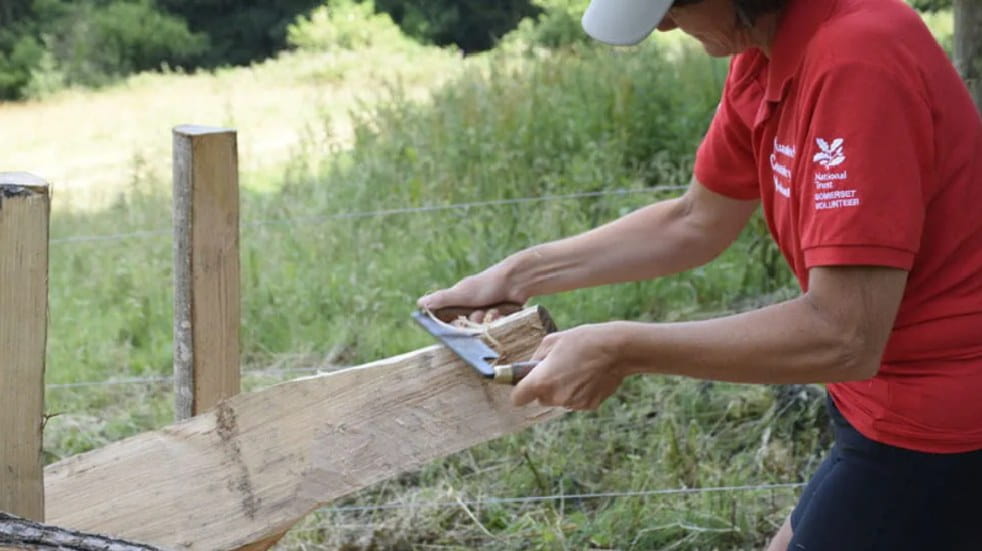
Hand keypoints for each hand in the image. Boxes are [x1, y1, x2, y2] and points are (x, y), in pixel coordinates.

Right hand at [417, 263, 525, 323]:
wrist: (517, 282)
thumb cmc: (487, 284)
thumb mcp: (462, 293)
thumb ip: (442, 299)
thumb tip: (419, 303)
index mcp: (457, 303)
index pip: (447, 323)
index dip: (453, 327)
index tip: (460, 324)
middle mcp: (469, 310)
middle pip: (465, 330)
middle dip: (474, 323)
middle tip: (480, 314)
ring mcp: (484, 315)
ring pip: (481, 331)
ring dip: (487, 322)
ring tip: (494, 311)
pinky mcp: (497, 319)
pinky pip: (494, 329)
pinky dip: (498, 322)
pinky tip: (502, 313)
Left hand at [512, 323, 630, 409]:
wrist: (617, 349)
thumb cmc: (582, 341)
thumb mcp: (551, 341)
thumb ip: (535, 359)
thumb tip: (529, 369)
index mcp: (541, 381)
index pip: (517, 399)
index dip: (520, 391)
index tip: (524, 383)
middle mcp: (555, 397)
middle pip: (540, 399)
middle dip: (544, 387)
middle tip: (557, 368)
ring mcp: (572, 404)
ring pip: (559, 399)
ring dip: (562, 389)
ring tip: (576, 369)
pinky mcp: (588, 406)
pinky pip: (576, 401)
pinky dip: (579, 392)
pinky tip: (588, 376)